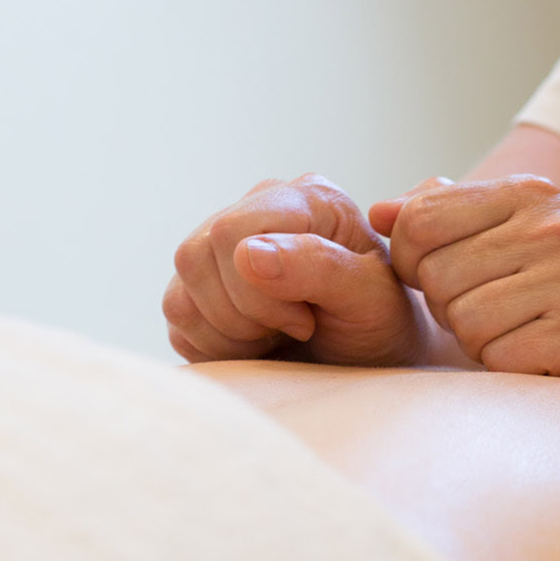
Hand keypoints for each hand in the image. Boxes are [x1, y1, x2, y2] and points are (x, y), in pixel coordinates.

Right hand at [164, 173, 427, 365]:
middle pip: (196, 257)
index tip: (308, 321)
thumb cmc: (381, 325)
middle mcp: (255, 211)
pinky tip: (259, 345)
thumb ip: (320, 267)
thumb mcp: (371, 300)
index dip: (259, 291)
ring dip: (230, 334)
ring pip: (180, 294)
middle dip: (244, 315)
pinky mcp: (200, 289)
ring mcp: (221, 249)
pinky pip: (178, 321)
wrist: (373, 361)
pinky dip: (216, 347)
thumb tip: (248, 253)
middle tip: (296, 330)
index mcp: (303, 198)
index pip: (232, 231)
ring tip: (279, 337)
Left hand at [369, 175, 559, 389]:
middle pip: (436, 277)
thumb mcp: (510, 239)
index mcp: (530, 195)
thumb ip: (443, 219)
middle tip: (499, 314)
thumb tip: (378, 213)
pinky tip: (543, 357)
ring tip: (523, 334)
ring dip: (482, 343)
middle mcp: (556, 226)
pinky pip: (499, 356)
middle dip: (452, 308)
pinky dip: (509, 367)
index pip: (420, 220)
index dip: (412, 262)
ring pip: (465, 320)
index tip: (443, 279)